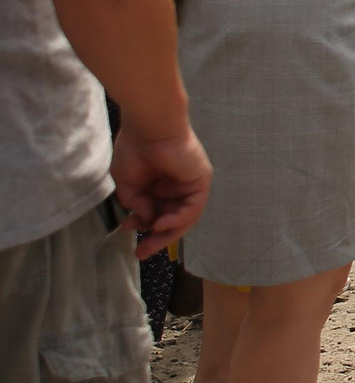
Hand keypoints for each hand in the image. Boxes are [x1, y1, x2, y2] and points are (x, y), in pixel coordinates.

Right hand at [110, 127, 211, 257]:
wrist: (149, 128)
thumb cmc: (135, 150)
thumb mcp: (128, 184)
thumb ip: (137, 204)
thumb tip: (147, 220)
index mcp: (158, 184)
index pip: (155, 212)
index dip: (141, 225)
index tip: (126, 232)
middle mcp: (176, 186)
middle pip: (171, 219)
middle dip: (156, 237)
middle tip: (142, 253)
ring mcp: (190, 184)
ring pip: (183, 217)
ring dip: (167, 232)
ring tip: (150, 242)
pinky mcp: (201, 181)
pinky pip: (193, 207)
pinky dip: (179, 219)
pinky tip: (162, 224)